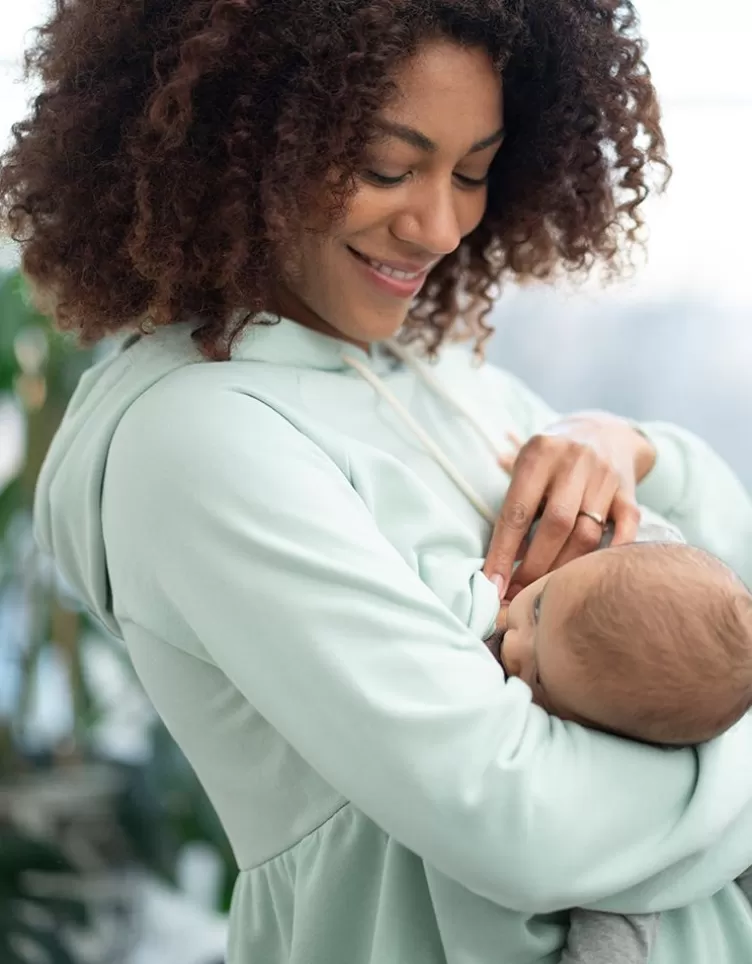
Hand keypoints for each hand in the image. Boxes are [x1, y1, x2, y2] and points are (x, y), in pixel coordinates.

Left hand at [483, 413, 655, 598]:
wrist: (606, 430)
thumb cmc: (552, 458)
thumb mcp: (525, 463)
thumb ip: (511, 506)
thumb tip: (494, 564)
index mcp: (540, 452)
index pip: (516, 511)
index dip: (502, 552)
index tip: (492, 584)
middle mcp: (574, 460)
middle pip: (555, 524)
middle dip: (534, 567)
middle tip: (519, 594)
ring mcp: (605, 476)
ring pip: (586, 533)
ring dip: (564, 568)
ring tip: (546, 591)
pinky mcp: (629, 492)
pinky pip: (625, 530)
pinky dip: (607, 556)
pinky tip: (589, 577)